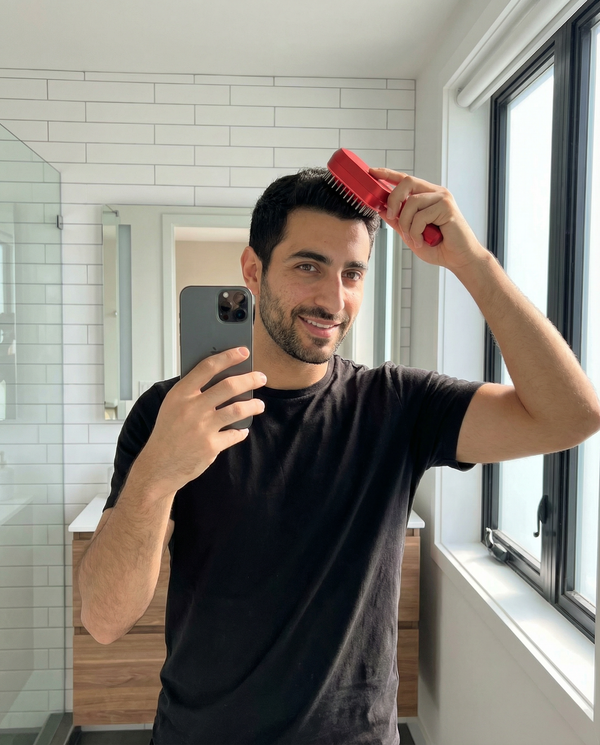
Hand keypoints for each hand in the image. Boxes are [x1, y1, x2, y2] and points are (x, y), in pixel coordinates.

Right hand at [133, 347, 266, 497]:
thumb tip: (222, 377)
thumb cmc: (167, 433)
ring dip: (254, 405)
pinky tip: (242, 429)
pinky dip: (241, 431)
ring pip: (238, 409)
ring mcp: (202, 428)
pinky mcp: (211, 446)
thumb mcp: (172, 406)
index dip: (228, 357)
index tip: (243, 352)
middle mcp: (192, 408)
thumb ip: (193, 392)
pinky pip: (235, 434)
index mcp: (180, 394)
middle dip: (250, 379)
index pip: (207, 367)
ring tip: (259, 404)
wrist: (158, 466)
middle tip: (261, 377)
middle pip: (229, 386)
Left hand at [369, 167, 485, 272]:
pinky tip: (422, 241)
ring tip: (413, 238)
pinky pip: (420, 216)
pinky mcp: (447, 207)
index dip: (388, 174)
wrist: (458, 259)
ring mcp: (442, 198)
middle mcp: (435, 193)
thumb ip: (398, 221)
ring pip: (411, 202)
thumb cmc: (439, 247)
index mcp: (427, 196)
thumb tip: (382, 209)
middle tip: (391, 216)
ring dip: (406, 224)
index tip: (373, 172)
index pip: (406, 180)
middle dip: (393, 199)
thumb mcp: (411, 234)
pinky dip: (416, 232)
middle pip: (407, 182)